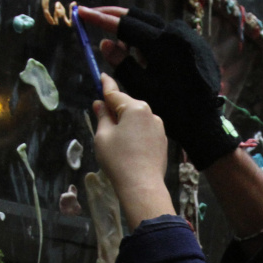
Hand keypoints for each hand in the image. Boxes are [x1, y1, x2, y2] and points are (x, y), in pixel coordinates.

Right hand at [77, 5, 239, 170]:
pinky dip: (147, 39)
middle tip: (95, 16)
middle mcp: (176, 33)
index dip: (100, 19)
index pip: (124, 24)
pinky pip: (164, 36)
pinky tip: (138, 51)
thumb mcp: (141, 86)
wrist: (204, 124)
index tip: (83, 12)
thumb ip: (121, 62)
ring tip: (117, 42)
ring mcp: (187, 39)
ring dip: (132, 29)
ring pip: (152, 25)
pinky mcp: (193, 47)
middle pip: (138, 17)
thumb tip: (105, 43)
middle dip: (116, 17)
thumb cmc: (171, 109)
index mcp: (161, 42)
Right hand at [92, 73, 174, 227]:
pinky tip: (128, 148)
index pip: (116, 93)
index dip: (106, 85)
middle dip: (115, 108)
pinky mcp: (162, 142)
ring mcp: (159, 128)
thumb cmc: (119, 160)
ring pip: (137, 119)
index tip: (102, 76)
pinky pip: (145, 131)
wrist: (142, 185)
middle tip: (101, 115)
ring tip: (114, 139)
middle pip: (128, 106)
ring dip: (126, 123)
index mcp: (136, 108)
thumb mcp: (103, 136)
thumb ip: (102, 116)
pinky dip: (135, 134)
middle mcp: (151, 114)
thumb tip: (100, 104)